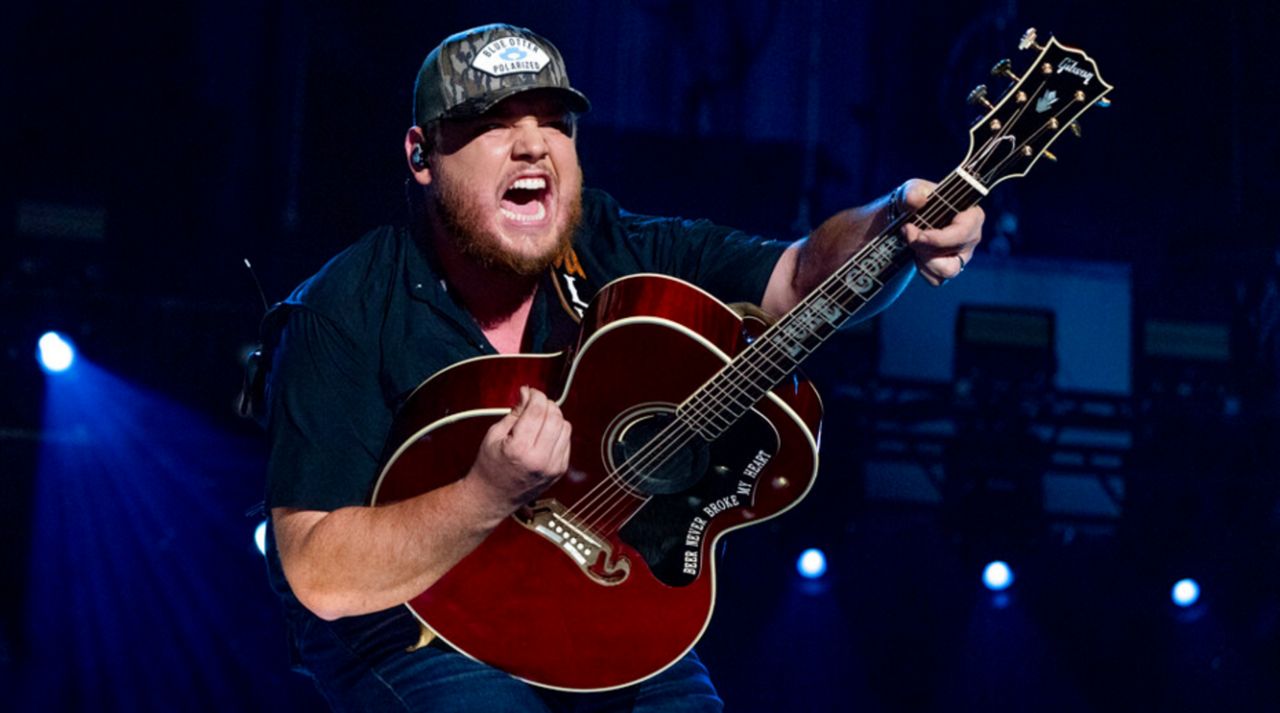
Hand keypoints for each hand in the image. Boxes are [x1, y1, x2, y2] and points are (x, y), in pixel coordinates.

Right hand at [467, 386, 571, 513]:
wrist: (493, 497)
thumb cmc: (489, 468)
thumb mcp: (494, 435)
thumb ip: (514, 413)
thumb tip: (527, 394)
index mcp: (519, 449)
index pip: (537, 411)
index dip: (535, 395)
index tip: (530, 392)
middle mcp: (540, 459)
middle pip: (555, 417)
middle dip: (546, 404)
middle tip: (535, 403)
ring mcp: (552, 466)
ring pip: (565, 427)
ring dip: (554, 417)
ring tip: (539, 419)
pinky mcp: (559, 470)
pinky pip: (567, 441)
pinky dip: (558, 432)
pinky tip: (544, 434)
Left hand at [897, 179, 983, 285]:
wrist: (904, 217)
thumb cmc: (916, 201)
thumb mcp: (911, 191)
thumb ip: (913, 193)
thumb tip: (917, 200)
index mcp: (972, 216)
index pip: (963, 234)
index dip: (940, 239)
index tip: (919, 235)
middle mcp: (971, 238)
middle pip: (954, 255)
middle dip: (925, 248)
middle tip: (908, 232)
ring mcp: (963, 256)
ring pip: (946, 271)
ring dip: (923, 260)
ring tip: (912, 242)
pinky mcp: (950, 268)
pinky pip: (936, 280)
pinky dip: (922, 269)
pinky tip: (915, 253)